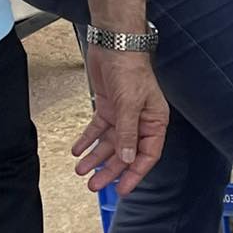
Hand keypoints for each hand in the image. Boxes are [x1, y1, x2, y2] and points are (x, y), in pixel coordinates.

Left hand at [74, 46, 169, 196]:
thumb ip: (127, 133)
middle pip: (125, 153)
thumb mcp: (129, 104)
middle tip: (94, 185)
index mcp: (154, 122)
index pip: (147, 155)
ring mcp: (123, 115)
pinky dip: (87, 140)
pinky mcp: (108, 107)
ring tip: (81, 171)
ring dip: (96, 157)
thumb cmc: (130, 70)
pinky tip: (77, 150)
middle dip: (110, 170)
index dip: (135, 174)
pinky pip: (97, 129)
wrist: (114, 44)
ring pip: (110, 144)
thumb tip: (127, 159)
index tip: (122, 189)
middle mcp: (140, 122)